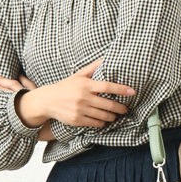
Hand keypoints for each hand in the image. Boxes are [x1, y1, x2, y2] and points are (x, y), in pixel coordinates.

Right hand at [0, 59, 135, 130]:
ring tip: (115, 115)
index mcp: (86, 85)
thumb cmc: (66, 87)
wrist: (48, 101)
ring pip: (103, 116)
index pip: (107, 87)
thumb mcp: (78, 75)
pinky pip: (95, 123)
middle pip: (108, 104)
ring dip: (112, 116)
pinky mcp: (77, 120)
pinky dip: (102, 123)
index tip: (132, 91)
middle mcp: (83, 97)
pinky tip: (104, 120)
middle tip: (125, 108)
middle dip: (120, 108)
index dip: (121, 89)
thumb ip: (92, 68)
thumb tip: (106, 58)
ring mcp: (80, 110)